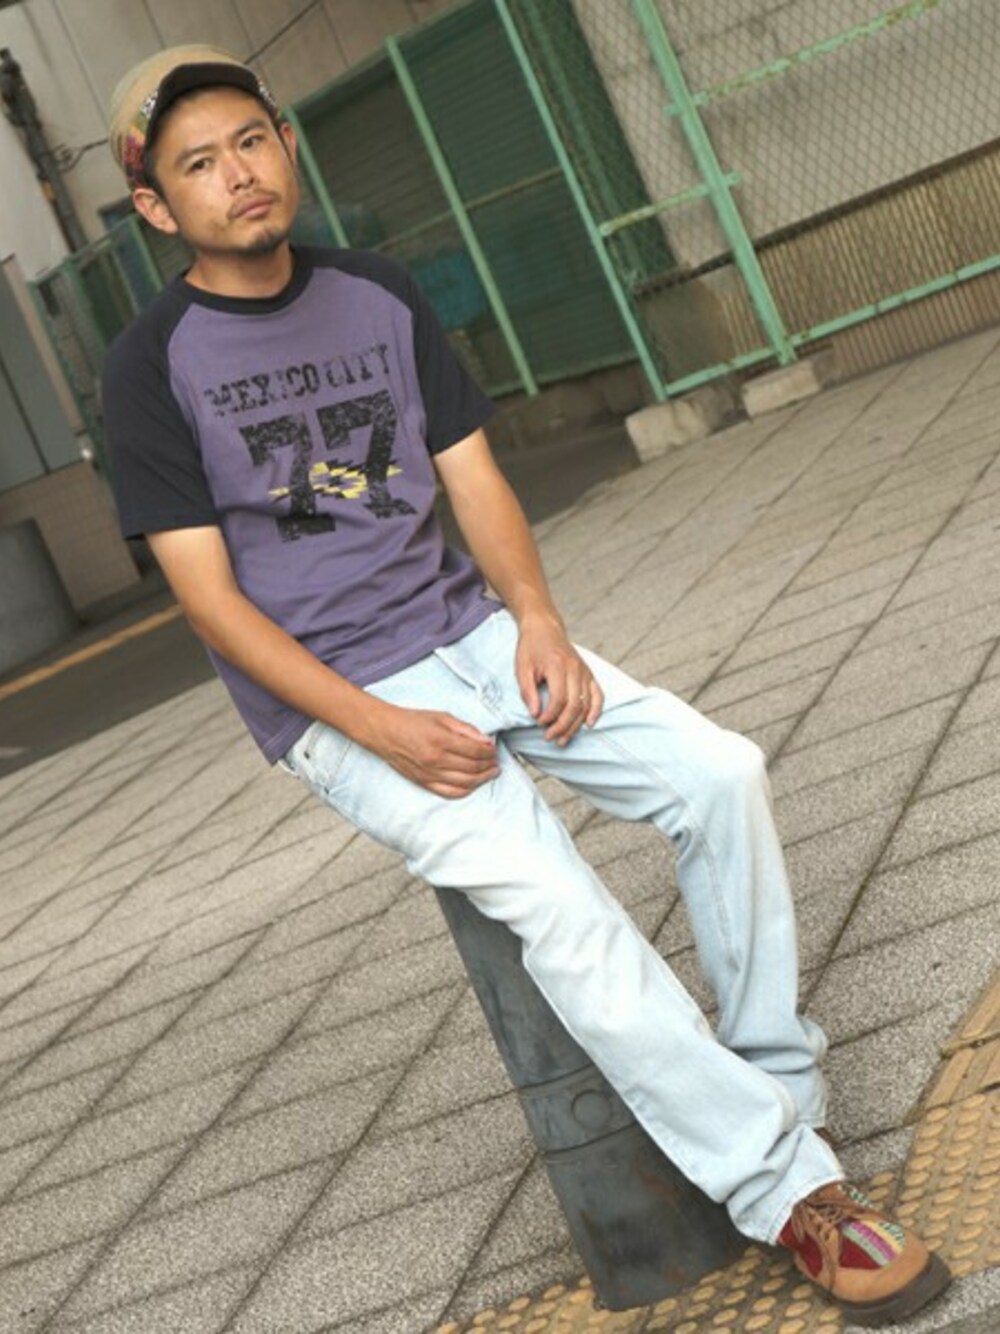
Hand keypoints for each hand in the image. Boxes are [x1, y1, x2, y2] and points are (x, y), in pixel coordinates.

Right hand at [364, 703, 498, 798]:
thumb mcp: (442, 716)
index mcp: (441, 740)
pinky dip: (466, 790)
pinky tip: (474, 784)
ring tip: (491, 772)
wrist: (384, 731)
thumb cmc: (412, 721)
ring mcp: (429, 774)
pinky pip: (450, 792)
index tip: (495, 749)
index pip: (476, 751)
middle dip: (489, 765)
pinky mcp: (423, 783)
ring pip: (465, 782)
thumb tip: (487, 741)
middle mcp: (435, 760)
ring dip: (482, 778)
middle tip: (496, 761)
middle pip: (473, 767)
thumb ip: (466, 729)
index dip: (490, 752)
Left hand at [515, 614, 604, 744]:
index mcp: (558, 666)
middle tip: (550, 738)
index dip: (550, 716)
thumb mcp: (522, 668)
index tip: (539, 723)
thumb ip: (528, 692)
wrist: (544, 628)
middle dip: (563, 726)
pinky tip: (589, 724)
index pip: (559, 699)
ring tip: (563, 738)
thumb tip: (535, 714)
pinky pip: (598, 695)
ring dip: (575, 725)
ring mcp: (585, 671)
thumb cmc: (531, 647)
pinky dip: (596, 710)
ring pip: (586, 704)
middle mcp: (575, 669)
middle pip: (574, 705)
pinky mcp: (589, 673)